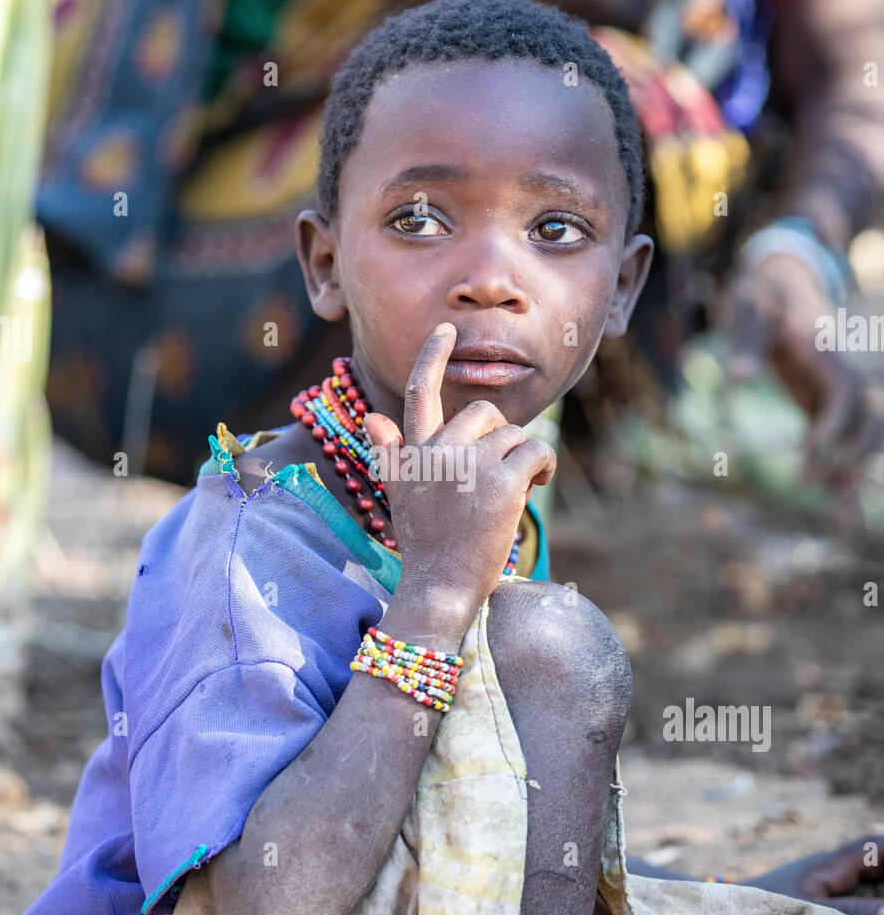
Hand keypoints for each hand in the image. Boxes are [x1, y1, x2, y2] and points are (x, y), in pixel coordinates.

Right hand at [362, 322, 555, 616]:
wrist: (441, 585)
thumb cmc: (426, 544)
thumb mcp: (400, 495)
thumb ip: (390, 453)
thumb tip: (371, 417)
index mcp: (416, 452)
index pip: (422, 392)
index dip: (433, 356)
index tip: (445, 330)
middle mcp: (441, 451)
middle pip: (484, 413)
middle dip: (500, 437)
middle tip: (499, 473)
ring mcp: (472, 464)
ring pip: (515, 434)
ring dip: (524, 458)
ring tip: (516, 489)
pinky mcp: (504, 480)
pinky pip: (536, 450)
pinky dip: (543, 466)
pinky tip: (535, 485)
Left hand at [724, 252, 882, 499]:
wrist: (785, 279)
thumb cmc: (762, 294)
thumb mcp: (748, 309)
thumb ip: (744, 342)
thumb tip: (735, 379)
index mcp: (826, 352)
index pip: (845, 394)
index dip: (835, 425)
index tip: (811, 453)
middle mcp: (841, 374)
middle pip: (867, 421)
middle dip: (847, 456)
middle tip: (807, 483)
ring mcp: (838, 390)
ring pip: (866, 438)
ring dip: (853, 472)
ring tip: (837, 519)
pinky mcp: (827, 404)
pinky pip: (844, 444)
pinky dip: (845, 476)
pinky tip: (840, 514)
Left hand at [747, 835, 883, 914]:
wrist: (727, 911)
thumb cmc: (765, 908)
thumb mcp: (812, 913)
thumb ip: (853, 913)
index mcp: (831, 864)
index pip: (876, 847)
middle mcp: (832, 866)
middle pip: (877, 858)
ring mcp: (827, 879)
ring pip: (869, 874)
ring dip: (880, 882)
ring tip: (881, 905)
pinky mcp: (821, 894)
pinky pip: (856, 889)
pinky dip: (871, 898)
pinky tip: (874, 911)